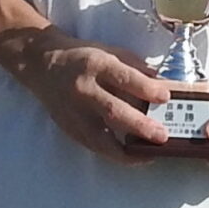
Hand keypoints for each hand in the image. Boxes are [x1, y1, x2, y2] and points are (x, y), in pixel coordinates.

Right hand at [16, 33, 175, 161]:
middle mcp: (83, 89)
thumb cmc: (83, 58)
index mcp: (96, 64)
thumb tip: (163, 87)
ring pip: (100, 137)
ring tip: (149, 155)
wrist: (42, 65)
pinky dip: (114, 154)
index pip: (124, 78)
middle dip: (140, 126)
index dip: (146, 89)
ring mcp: (74, 112)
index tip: (166, 98)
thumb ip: (135, 69)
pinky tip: (132, 155)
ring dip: (127, 150)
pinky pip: (94, 146)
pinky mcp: (69, 128)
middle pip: (112, 111)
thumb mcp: (110, 52)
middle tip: (162, 137)